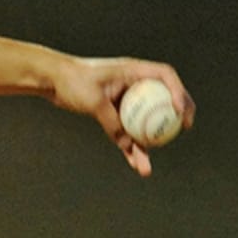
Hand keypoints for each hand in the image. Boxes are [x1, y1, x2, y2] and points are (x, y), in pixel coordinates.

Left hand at [52, 57, 195, 176]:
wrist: (52, 81)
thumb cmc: (72, 81)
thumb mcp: (93, 100)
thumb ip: (112, 121)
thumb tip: (127, 145)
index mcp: (132, 71)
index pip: (165, 75)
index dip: (178, 90)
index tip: (180, 109)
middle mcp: (133, 84)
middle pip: (163, 99)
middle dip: (177, 114)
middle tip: (185, 128)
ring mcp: (124, 100)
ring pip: (144, 122)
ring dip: (150, 142)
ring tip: (148, 166)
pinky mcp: (113, 113)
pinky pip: (127, 132)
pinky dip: (130, 146)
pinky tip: (134, 164)